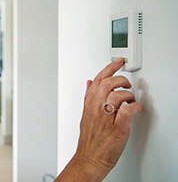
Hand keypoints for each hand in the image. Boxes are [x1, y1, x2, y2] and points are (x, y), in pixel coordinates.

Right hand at [56, 58, 143, 180]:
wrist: (90, 157)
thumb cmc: (89, 139)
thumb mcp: (85, 113)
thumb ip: (88, 96)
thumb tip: (89, 82)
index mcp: (89, 104)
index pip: (98, 79)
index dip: (109, 68)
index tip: (118, 62)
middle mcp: (96, 109)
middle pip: (107, 84)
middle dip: (120, 79)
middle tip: (126, 83)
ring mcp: (106, 118)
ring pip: (116, 96)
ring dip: (128, 95)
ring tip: (131, 99)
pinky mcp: (117, 128)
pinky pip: (126, 112)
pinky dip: (134, 107)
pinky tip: (135, 109)